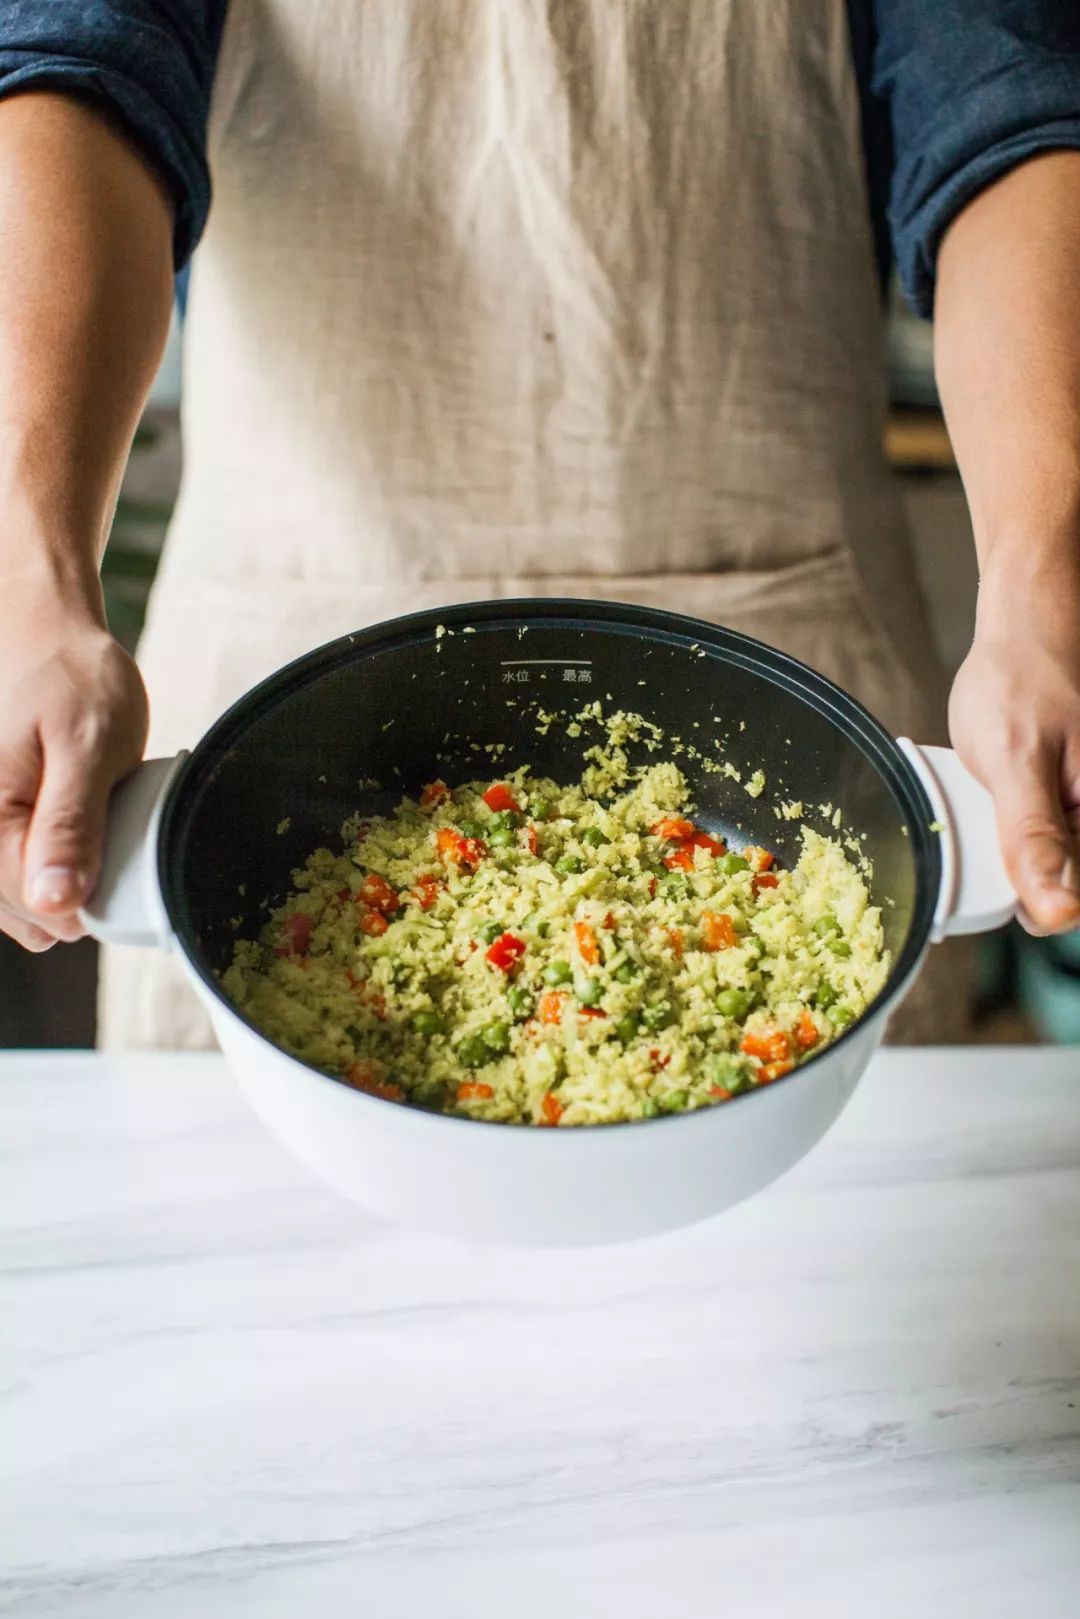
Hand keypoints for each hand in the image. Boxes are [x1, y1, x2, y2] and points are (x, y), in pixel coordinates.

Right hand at [0, 595, 147, 949]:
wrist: (40, 625)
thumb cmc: (69, 674)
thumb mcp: (88, 746)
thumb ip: (71, 826)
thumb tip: (57, 904)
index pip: (35, 906)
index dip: (89, 899)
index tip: (119, 860)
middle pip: (23, 910)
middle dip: (73, 886)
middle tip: (104, 825)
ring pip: (16, 900)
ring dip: (59, 875)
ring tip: (85, 817)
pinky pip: (11, 873)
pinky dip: (45, 861)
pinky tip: (68, 830)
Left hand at [949, 596, 1079, 935]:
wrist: (1026, 627)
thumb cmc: (1019, 683)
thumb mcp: (1014, 763)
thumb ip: (1033, 838)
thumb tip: (1058, 912)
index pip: (1065, 902)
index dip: (1018, 898)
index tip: (983, 860)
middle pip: (1057, 879)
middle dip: (1014, 862)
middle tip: (987, 803)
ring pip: (1047, 856)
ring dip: (1011, 840)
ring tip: (998, 784)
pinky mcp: (1073, 795)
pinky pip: (1044, 829)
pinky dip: (1013, 817)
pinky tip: (1002, 784)